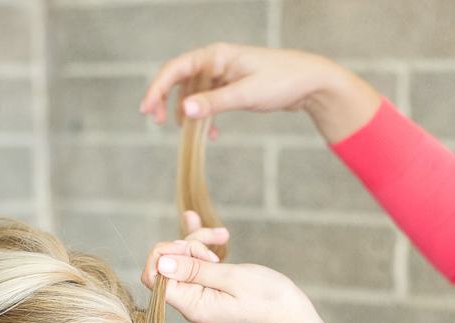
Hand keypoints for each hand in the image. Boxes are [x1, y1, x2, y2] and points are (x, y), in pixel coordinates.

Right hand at [140, 43, 380, 142]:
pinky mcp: (229, 88)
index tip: (146, 110)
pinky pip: (207, 104)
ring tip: (198, 136)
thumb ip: (214, 103)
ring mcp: (222, 76)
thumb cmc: (281, 81)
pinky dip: (205, 119)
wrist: (308, 83)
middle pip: (179, 82)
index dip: (157, 88)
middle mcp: (215, 62)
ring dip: (190, 116)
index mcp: (216, 56)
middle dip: (167, 103)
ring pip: (192, 96)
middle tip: (159, 124)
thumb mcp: (246, 93)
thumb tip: (184, 111)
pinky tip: (212, 134)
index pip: (176, 69)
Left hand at [141, 239, 330, 322]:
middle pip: (170, 264)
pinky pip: (198, 264)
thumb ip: (195, 270)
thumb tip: (161, 262)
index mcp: (191, 304)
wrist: (292, 321)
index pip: (154, 277)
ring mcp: (201, 296)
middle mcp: (191, 302)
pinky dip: (202, 246)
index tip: (187, 245)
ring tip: (224, 236)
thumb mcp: (231, 279)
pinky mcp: (213, 289)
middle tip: (216, 241)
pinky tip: (202, 225)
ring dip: (200, 242)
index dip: (163, 254)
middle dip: (188, 243)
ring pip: (186, 260)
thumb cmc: (267, 301)